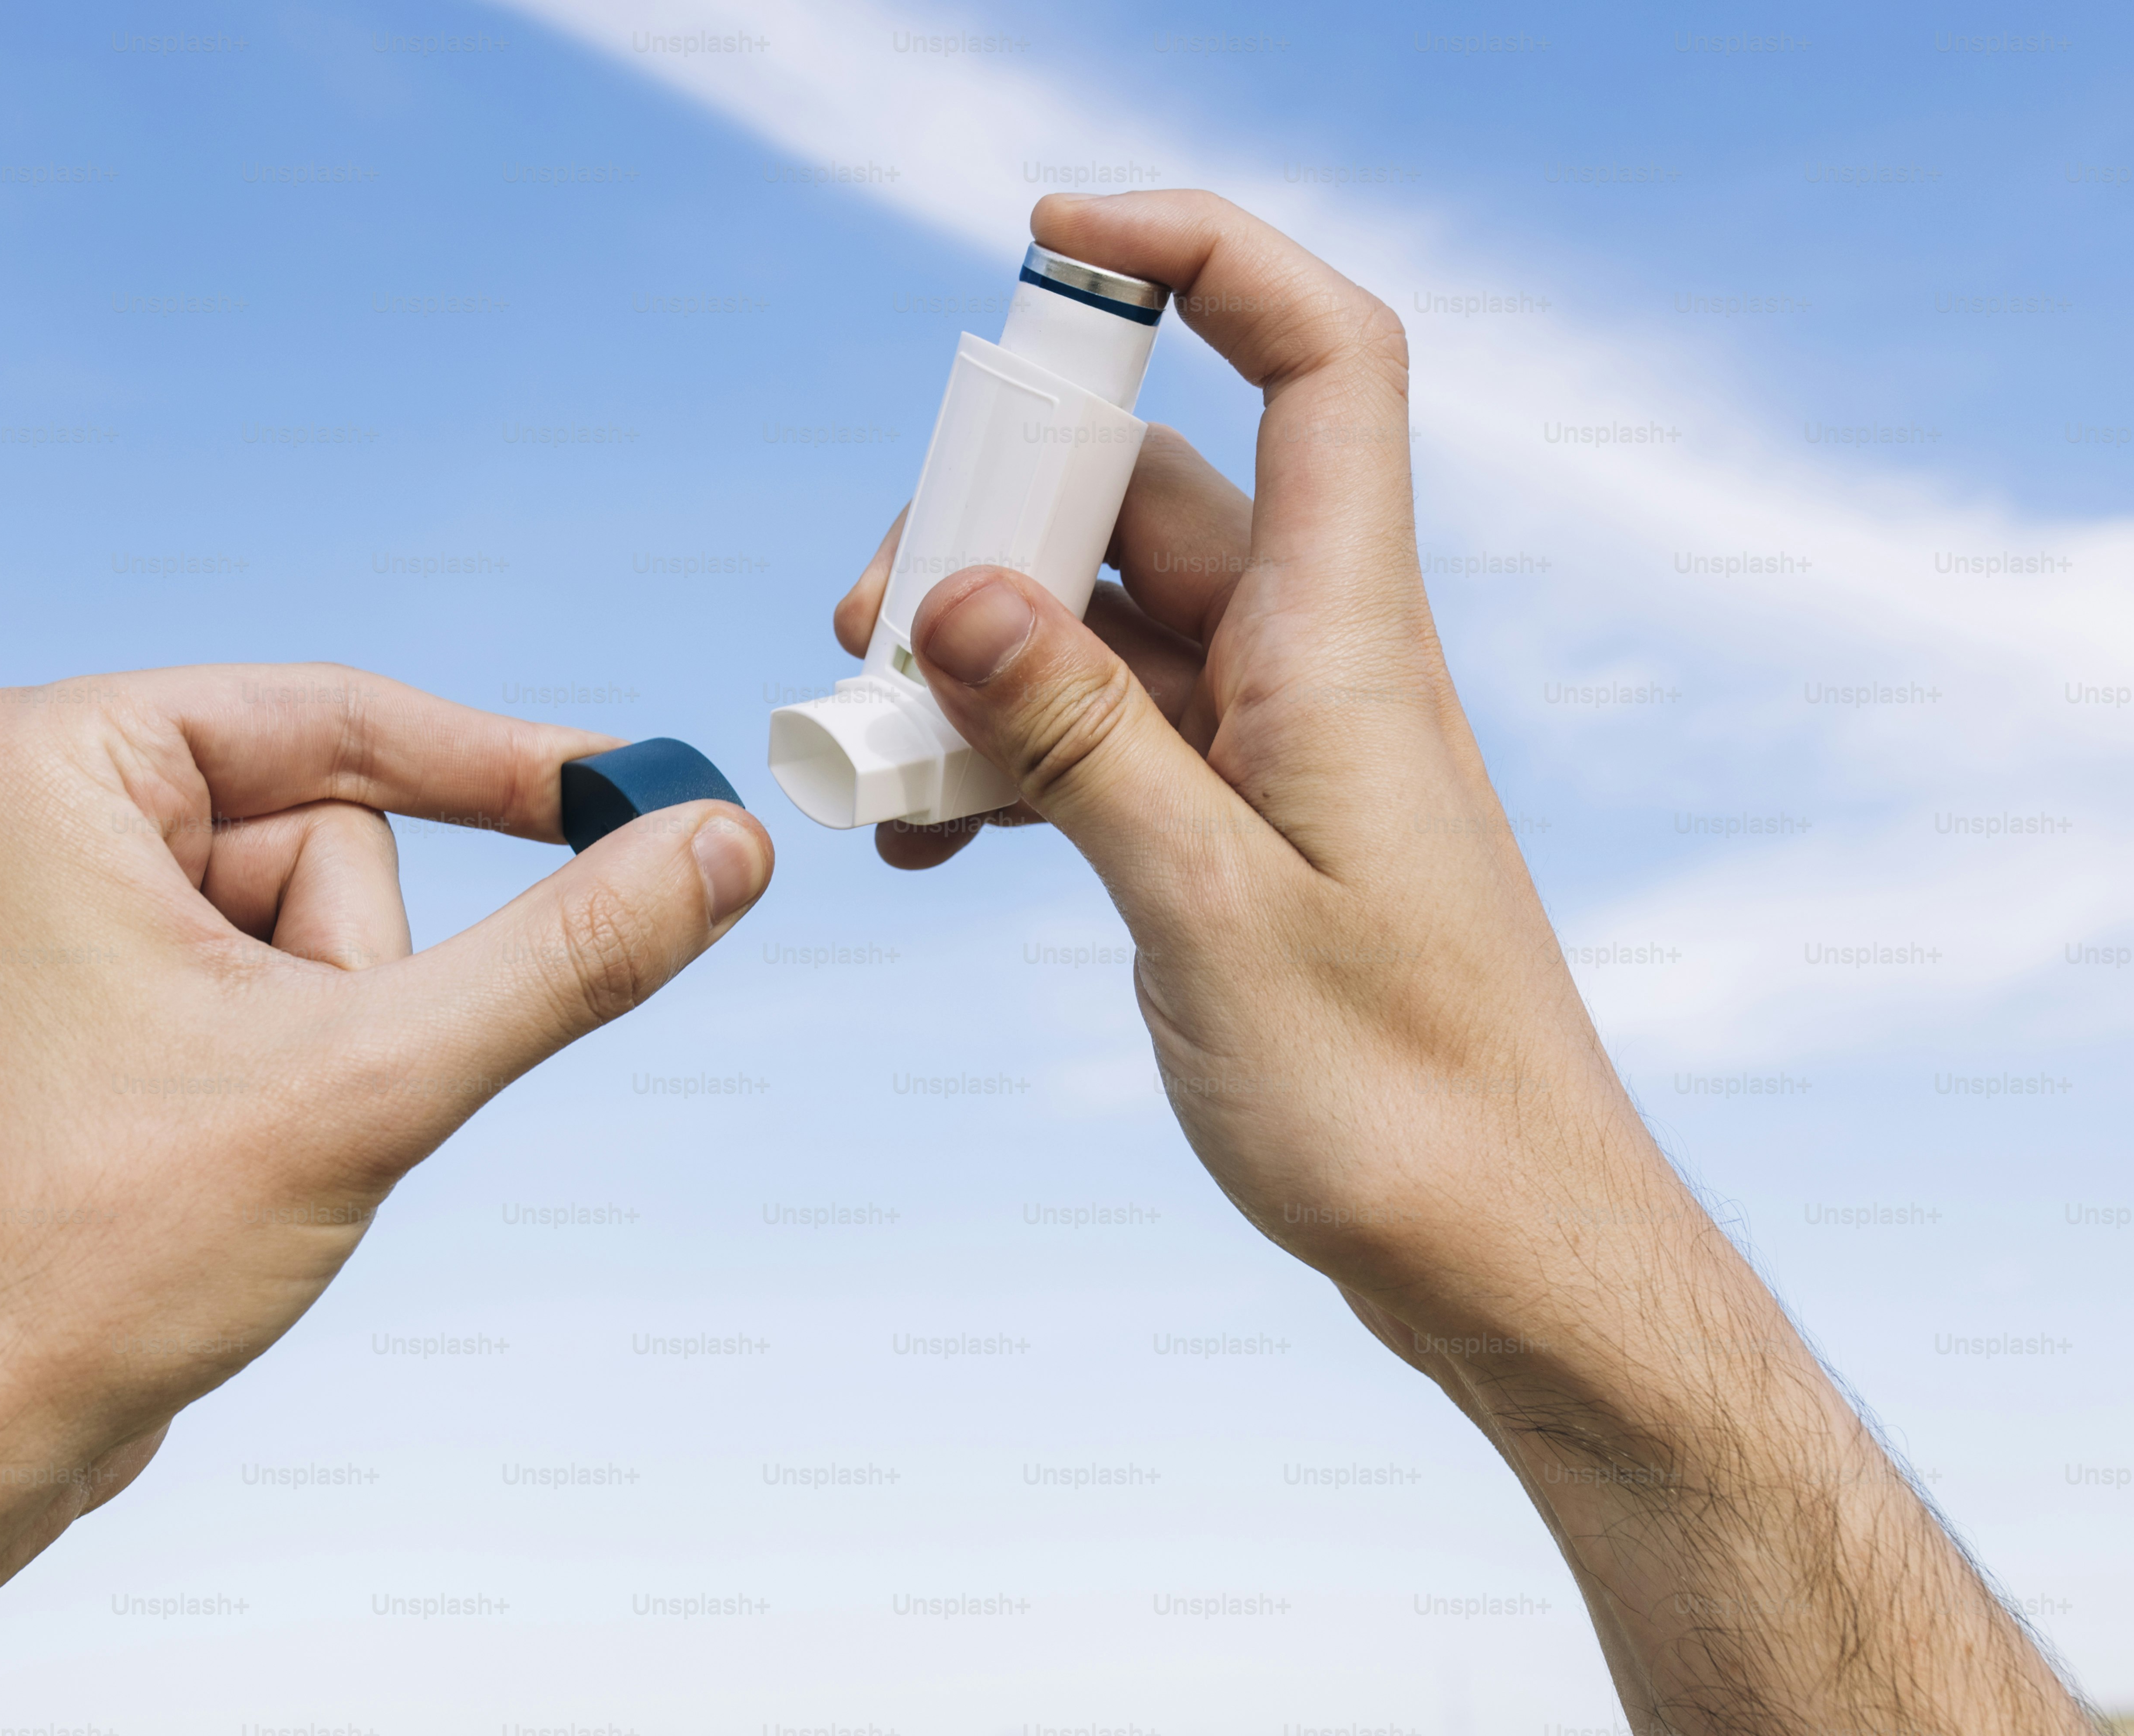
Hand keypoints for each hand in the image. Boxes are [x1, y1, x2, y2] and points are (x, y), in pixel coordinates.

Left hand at [0, 664, 769, 1734]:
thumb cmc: (92, 1257)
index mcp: (42, 758)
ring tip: (233, 1137)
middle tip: (296, 1090)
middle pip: (323, 829)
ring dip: (322, 1033)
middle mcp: (18, 798)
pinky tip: (206, 1149)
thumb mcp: (371, 1082)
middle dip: (353, 975)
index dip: (511, 768)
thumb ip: (565, 955)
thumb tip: (722, 846)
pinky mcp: (65, 982)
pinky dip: (281, 1057)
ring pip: (299, 913)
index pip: (341, 719)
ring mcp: (34, 894)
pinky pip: (250, 968)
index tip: (649, 788)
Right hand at [840, 190, 2087, 1734]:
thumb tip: (957, 590)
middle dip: (989, 526)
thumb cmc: (1397, 1095)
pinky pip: (1102, 735)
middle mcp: (1314, 661)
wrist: (1493, 1243)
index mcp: (1346, 642)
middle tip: (867, 630)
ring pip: (1100, 625)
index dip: (1205, 254)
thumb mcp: (1212, 909)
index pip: (1318, 359)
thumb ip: (1083, 740)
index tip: (1054, 234)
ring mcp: (1273, 742)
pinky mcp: (1237, 822)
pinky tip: (928, 848)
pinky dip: (1009, 765)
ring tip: (870, 770)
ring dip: (975, 671)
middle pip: (1142, 496)